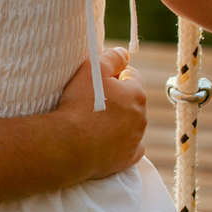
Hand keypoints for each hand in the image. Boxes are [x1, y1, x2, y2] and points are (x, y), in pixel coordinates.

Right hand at [57, 46, 146, 177]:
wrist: (69, 144)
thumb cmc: (80, 105)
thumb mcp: (92, 70)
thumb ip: (112, 58)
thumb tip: (125, 53)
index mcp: (136, 95)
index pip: (132, 75)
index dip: (115, 74)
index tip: (98, 80)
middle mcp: (141, 117)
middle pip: (131, 101)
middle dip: (117, 98)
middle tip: (92, 99)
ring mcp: (135, 140)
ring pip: (130, 124)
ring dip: (118, 120)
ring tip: (94, 120)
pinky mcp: (128, 158)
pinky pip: (130, 147)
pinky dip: (121, 142)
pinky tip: (105, 139)